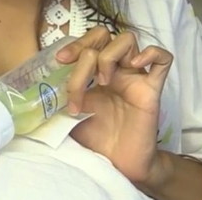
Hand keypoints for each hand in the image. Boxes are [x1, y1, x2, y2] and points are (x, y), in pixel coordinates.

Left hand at [56, 27, 173, 185]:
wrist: (119, 165)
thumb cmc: (97, 139)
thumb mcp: (70, 115)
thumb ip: (61, 96)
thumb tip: (38, 86)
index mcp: (96, 73)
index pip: (89, 42)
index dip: (74, 45)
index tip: (60, 60)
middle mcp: (116, 70)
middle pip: (105, 35)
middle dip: (86, 45)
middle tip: (74, 64)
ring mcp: (135, 77)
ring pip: (128, 40)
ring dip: (109, 55)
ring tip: (103, 81)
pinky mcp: (151, 90)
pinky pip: (163, 60)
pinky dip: (151, 53)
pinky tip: (135, 65)